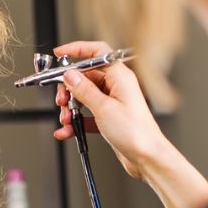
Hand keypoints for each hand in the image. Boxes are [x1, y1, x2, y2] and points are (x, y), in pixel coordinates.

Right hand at [53, 41, 168, 180]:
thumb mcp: (104, 108)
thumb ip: (84, 90)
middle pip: (85, 77)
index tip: (60, 53)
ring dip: (71, 108)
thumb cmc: (136, 133)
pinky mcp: (109, 118)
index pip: (97, 53)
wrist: (147, 158)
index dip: (77, 50)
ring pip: (84, 97)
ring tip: (65, 118)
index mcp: (119, 76)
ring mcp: (113, 102)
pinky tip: (67, 130)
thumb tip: (70, 75)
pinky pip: (87, 114)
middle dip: (69, 88)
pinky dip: (76, 121)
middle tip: (61, 99)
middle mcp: (117, 86)